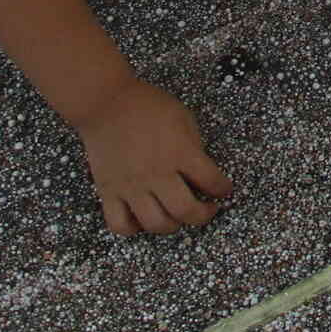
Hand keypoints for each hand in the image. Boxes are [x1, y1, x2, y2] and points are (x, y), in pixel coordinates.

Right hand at [75, 78, 232, 236]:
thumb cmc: (147, 105)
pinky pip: (120, 224)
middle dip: (203, 216)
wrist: (106, 102)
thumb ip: (194, 146)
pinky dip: (134, 229)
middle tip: (206, 210)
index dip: (223, 189)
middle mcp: (157, 174)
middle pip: (185, 211)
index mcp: (180, 153)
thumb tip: (200, 171)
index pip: (211, 181)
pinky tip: (142, 219)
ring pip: (155, 223)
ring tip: (176, 217)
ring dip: (172, 226)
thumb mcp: (183, 117)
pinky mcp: (108, 191)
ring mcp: (131, 186)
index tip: (224, 190)